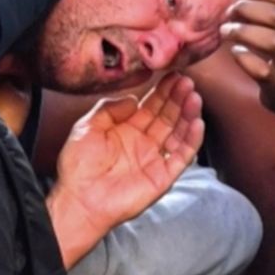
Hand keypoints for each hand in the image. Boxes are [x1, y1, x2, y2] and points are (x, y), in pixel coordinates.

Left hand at [50, 73, 202, 266]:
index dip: (162, 91)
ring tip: (194, 97)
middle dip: (178, 98)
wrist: (79, 199)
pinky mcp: (162, 177)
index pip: (150, 106)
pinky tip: (196, 123)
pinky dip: (191, 140)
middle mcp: (142, 142)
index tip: (173, 75)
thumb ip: (109, 109)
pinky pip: (181, 156)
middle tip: (187, 82)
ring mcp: (154, 159)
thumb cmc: (77, 166)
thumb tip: (133, 98)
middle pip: (167, 116)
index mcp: (125, 130)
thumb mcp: (86, 127)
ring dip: (188, 115)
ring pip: (178, 132)